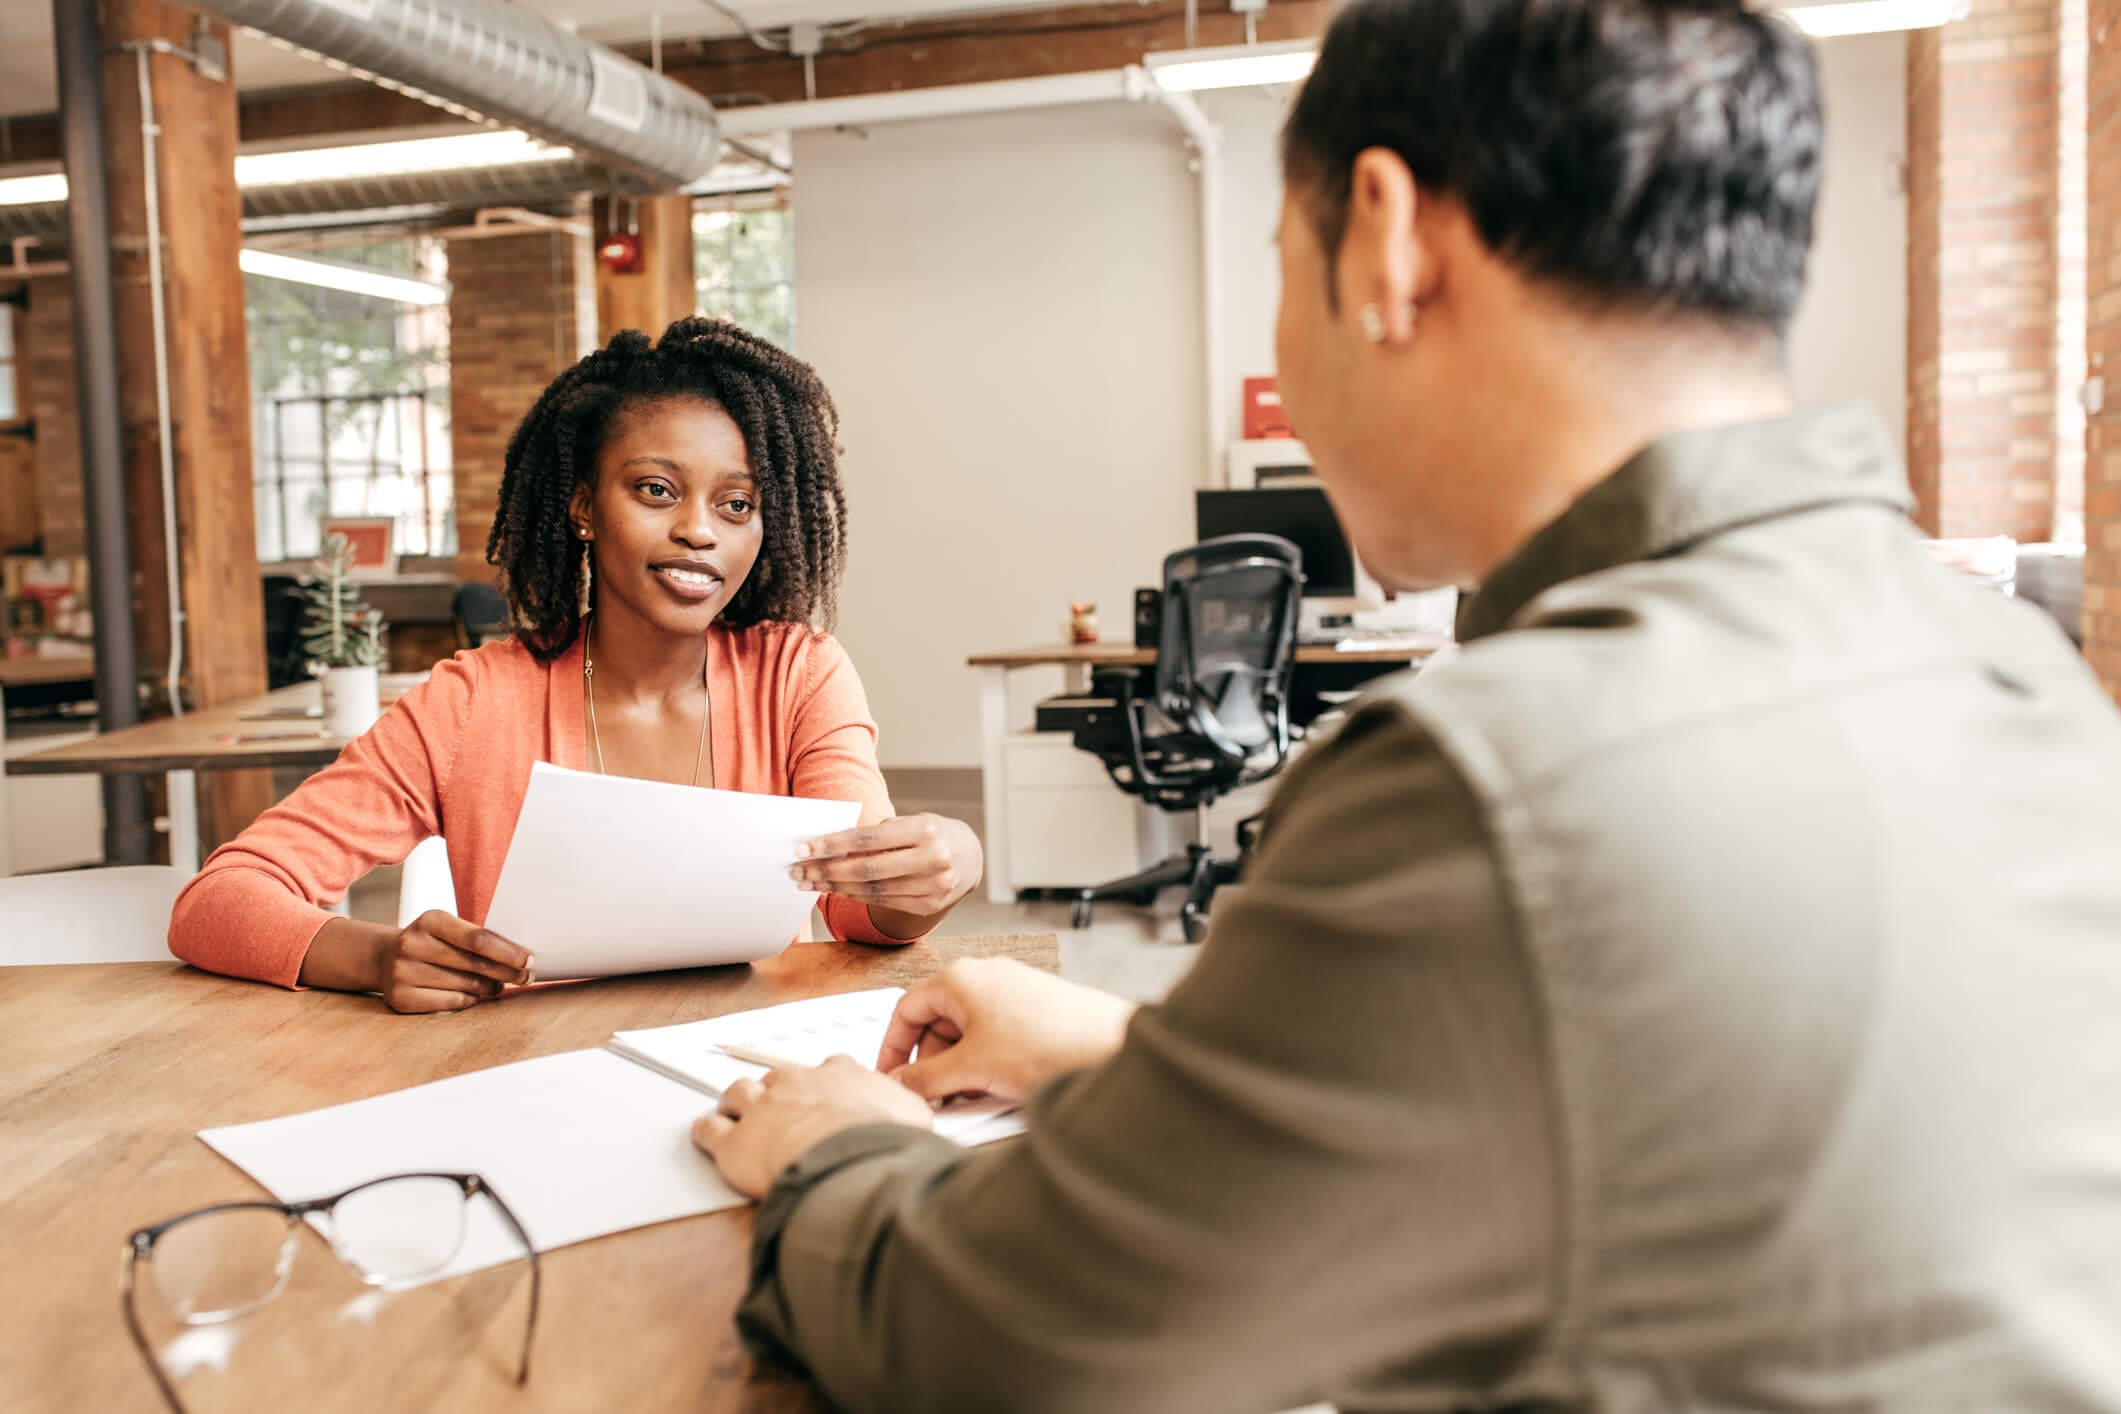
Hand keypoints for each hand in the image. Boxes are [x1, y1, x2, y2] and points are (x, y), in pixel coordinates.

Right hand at [371, 911, 533, 1013]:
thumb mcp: (449, 930)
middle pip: (475, 964)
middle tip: (526, 977)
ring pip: (466, 985)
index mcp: (430, 920)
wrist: (385, 959)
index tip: (530, 960)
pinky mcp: (400, 997)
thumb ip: (478, 939)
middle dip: (507, 972)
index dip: (508, 952)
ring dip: (490, 987)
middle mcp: (412, 944)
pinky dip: (470, 1000)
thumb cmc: (433, 943)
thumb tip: (522, 959)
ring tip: (498, 985)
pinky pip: (451, 1002)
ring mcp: (402, 972)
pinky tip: (475, 995)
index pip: (478, 938)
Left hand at [691, 1055, 933, 1196]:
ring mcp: (762, 1107)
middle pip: (778, 1077)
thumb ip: (909, 1110)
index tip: (824, 1093)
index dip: (823, 1084)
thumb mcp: (914, 1117)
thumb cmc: (881, 1139)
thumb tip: (918, 1118)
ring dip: (735, 1102)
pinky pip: (709, 1128)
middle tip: (778, 1108)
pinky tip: (706, 1134)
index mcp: (840, 1074)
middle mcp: (796, 1082)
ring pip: (738, 1093)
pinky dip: (706, 1131)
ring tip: (735, 1112)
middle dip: (776, 1091)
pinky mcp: (733, 1140)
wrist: (848, 1158)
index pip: (829, 1069)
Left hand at [792, 814, 983, 918]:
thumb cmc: (934, 833)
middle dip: (826, 870)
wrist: (971, 858)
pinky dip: (855, 895)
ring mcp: (932, 886)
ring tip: (809, 881)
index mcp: (925, 830)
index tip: (803, 848)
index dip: (831, 845)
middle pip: (865, 869)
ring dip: (834, 886)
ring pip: (871, 889)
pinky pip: (882, 901)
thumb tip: (830, 845)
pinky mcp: (928, 906)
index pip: (867, 839)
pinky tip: (835, 889)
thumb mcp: (913, 821)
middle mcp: (931, 859)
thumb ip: (878, 833)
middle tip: (797, 869)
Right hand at [877, 957, 1135, 1103]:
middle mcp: (986, 977)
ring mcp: (1013, 992)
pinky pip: (995, 1035)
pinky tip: (995, 1090)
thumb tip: (899, 1083)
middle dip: (930, 1062)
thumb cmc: (1049, 1045)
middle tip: (931, 1098)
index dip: (892, 1048)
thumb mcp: (972, 1068)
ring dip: (959, 1067)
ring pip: (967, 1031)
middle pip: (937, 1021)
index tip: (890, 1078)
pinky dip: (986, 1062)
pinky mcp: (1036, 1010)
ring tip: (968, 1098)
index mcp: (961, 978)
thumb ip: (925, 1077)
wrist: (1115, 1047)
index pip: (906, 1009)